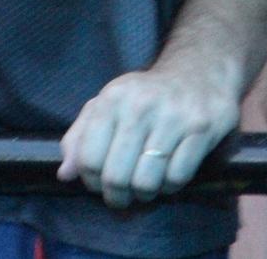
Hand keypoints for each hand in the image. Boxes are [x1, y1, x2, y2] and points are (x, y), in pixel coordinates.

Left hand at [57, 65, 239, 207]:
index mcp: (112, 99)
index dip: (91, 181)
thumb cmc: (146, 95)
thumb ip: (80, 137)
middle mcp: (140, 105)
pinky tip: (167, 174)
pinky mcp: (201, 129)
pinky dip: (169, 186)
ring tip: (145, 184)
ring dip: (144, 193)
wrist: (199, 72)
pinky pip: (176, 178)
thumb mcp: (108, 105)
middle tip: (122, 194)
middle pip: (116, 176)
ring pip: (146, 182)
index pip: (88, 159)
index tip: (99, 184)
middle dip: (117, 195)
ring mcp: (173, 117)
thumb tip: (65, 174)